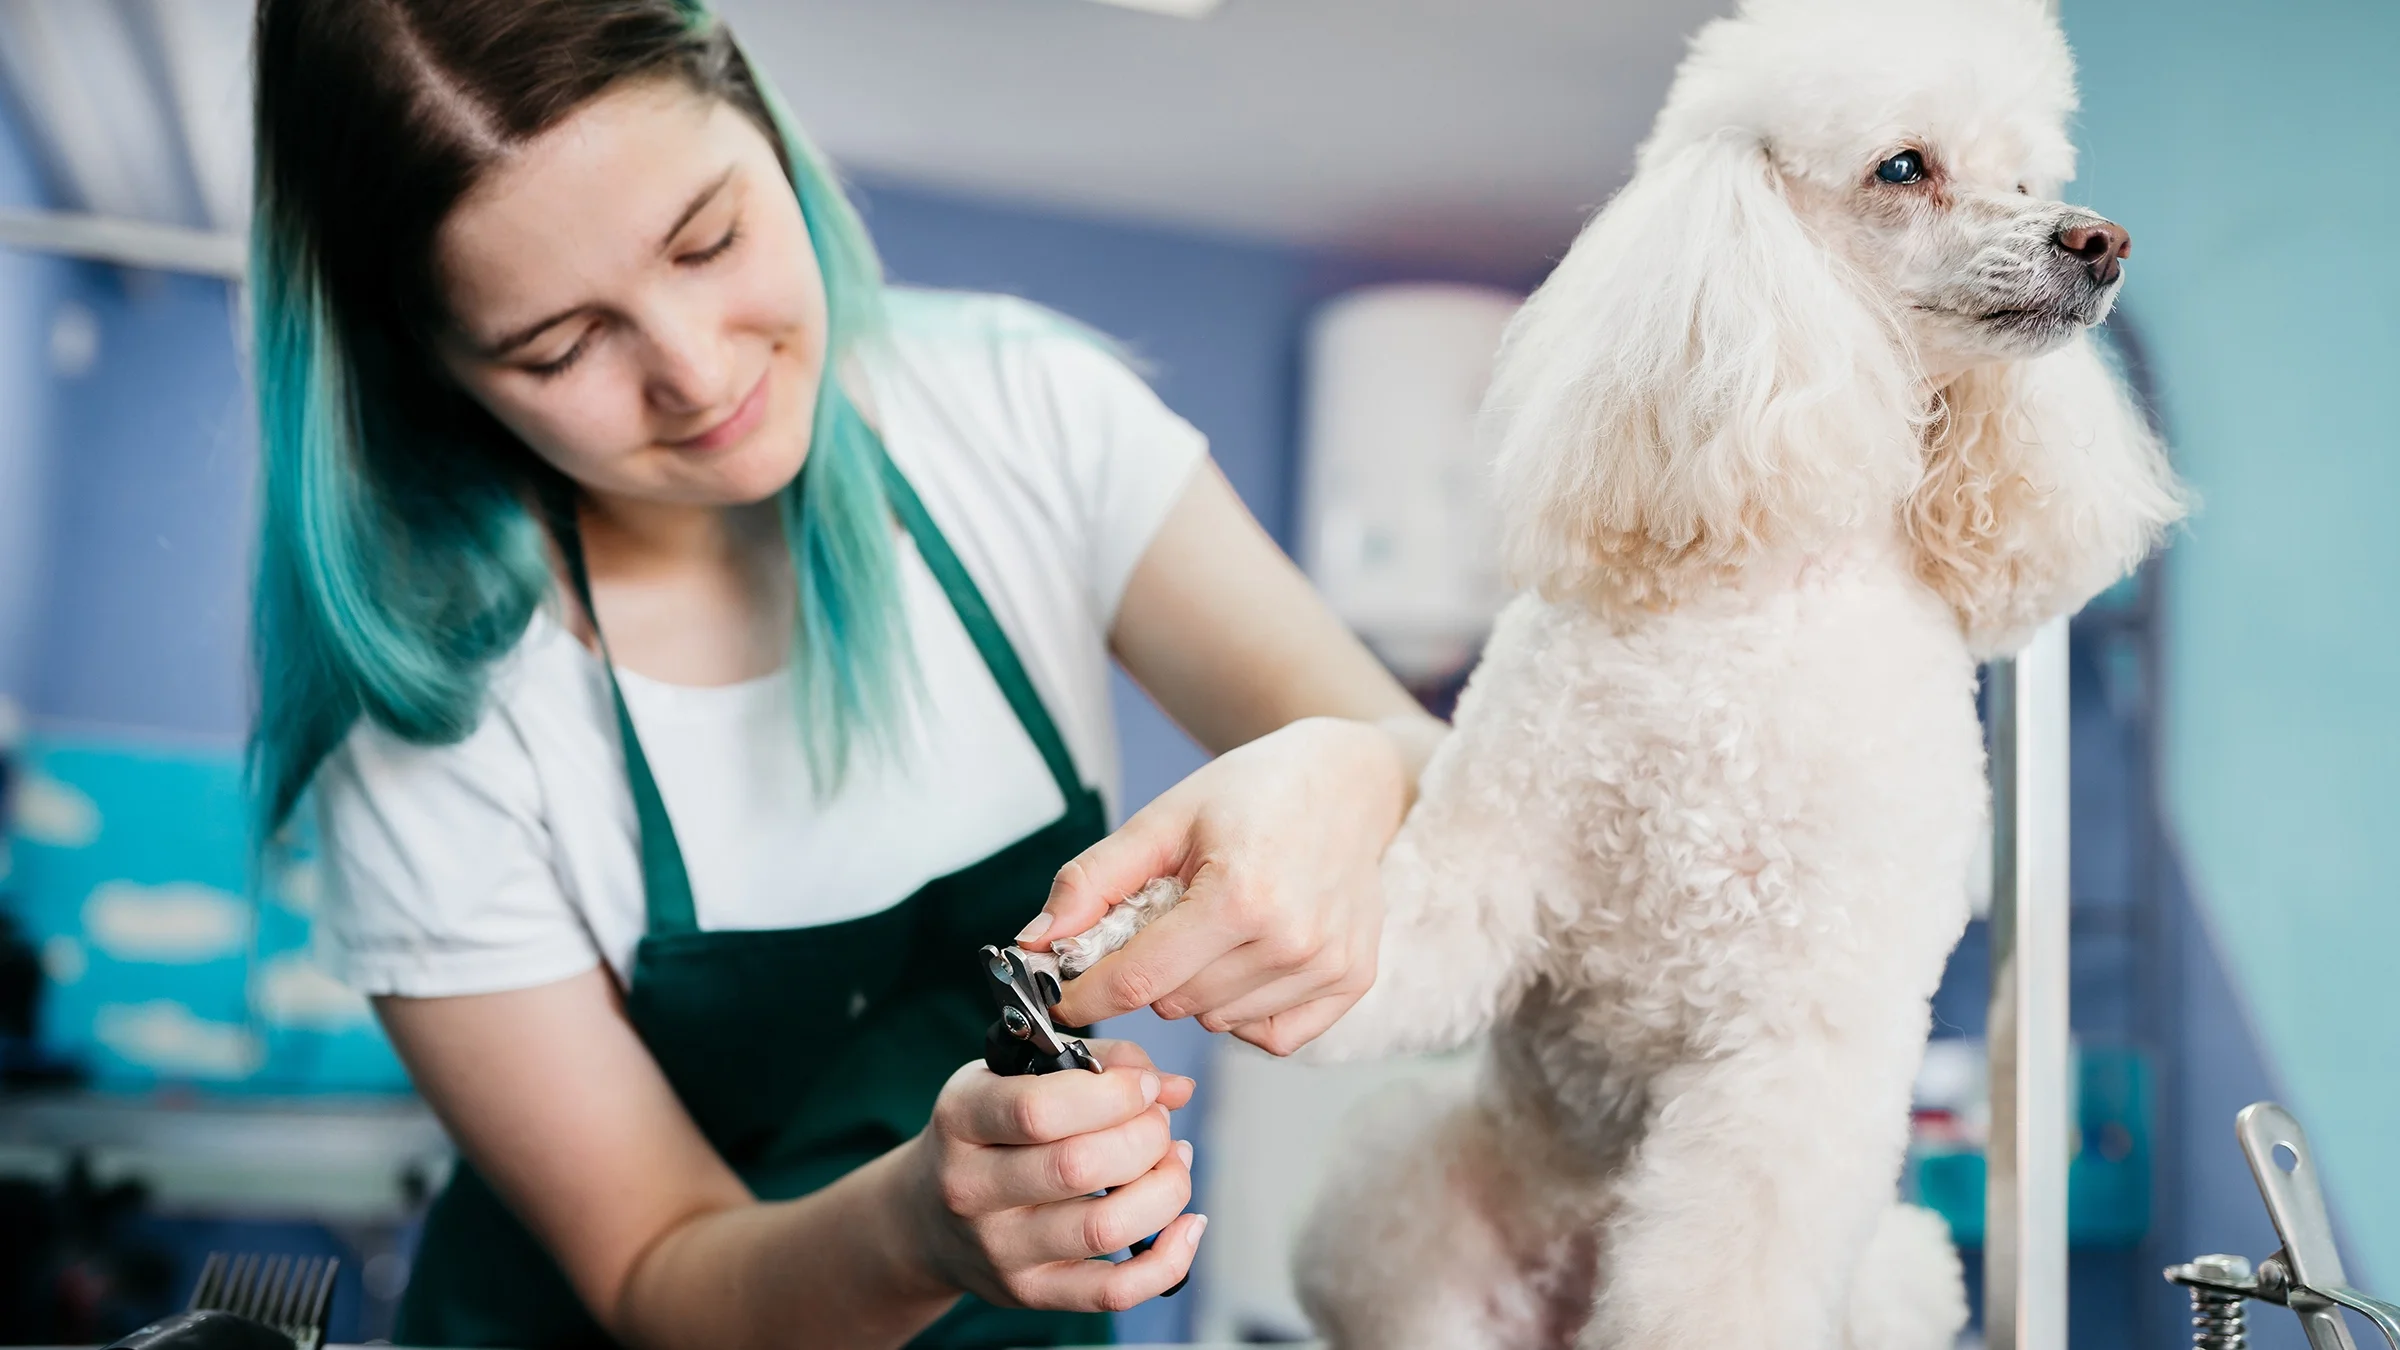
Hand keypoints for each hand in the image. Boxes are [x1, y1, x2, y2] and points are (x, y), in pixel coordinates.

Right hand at [896, 1040, 1203, 1312]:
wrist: (926, 1217)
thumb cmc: (988, 1133)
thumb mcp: (1015, 1077)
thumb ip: (1097, 1064)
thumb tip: (1174, 1088)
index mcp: (962, 1119)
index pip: (1039, 1111)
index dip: (1111, 1095)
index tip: (1145, 1087)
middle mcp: (971, 1188)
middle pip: (1078, 1167)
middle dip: (1145, 1137)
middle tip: (1158, 1122)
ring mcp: (1000, 1249)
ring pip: (1104, 1229)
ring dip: (1165, 1190)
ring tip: (1173, 1162)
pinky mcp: (1031, 1292)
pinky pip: (1113, 1291)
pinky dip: (1168, 1260)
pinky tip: (1187, 1224)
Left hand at [1028, 717, 1410, 1054]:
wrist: (1347, 781)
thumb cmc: (1251, 793)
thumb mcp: (1163, 819)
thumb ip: (1093, 880)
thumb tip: (1034, 942)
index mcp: (1239, 894)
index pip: (1139, 979)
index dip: (1088, 994)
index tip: (1063, 994)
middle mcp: (1290, 939)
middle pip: (1176, 1002)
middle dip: (1151, 973)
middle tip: (1163, 922)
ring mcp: (1328, 965)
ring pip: (1218, 1020)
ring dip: (1198, 988)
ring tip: (1215, 929)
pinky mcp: (1353, 981)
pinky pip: (1270, 1035)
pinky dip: (1245, 1010)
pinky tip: (1248, 959)